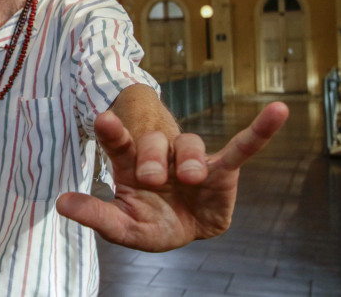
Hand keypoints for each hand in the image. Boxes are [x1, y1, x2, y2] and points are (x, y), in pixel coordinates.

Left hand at [56, 101, 288, 251]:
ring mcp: (191, 161)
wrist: (180, 230)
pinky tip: (280, 110)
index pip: (120, 143)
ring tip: (190, 178)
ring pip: (190, 145)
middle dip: (153, 158)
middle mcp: (160, 155)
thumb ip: (95, 215)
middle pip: (156, 143)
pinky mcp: (222, 171)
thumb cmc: (146, 222)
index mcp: (130, 163)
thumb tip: (60, 203)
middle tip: (150, 179)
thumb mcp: (121, 226)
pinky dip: (261, 131)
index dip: (114, 131)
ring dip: (189, 160)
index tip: (104, 119)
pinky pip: (243, 147)